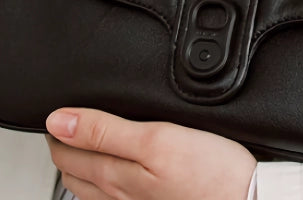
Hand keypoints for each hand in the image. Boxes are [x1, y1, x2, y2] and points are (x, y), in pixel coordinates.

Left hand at [45, 108, 256, 199]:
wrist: (247, 198)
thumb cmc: (211, 172)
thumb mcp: (155, 138)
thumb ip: (105, 129)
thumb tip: (59, 120)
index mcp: (114, 176)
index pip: (66, 152)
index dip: (57, 128)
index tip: (54, 110)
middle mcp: (119, 197)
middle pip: (73, 172)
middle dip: (64, 145)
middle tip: (61, 123)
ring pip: (91, 188)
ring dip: (80, 164)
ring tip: (78, 143)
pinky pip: (115, 197)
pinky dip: (104, 181)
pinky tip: (116, 172)